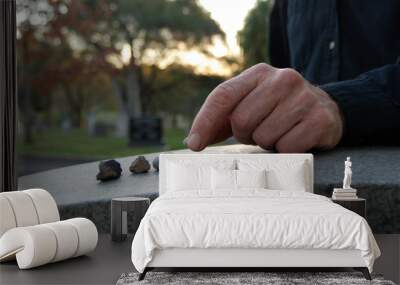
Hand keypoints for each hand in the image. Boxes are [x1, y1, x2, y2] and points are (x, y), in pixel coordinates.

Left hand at [184, 63, 343, 152]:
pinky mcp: (320, 119)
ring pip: (263, 136)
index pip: (222, 96)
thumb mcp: (250, 105)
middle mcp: (282, 79)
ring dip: (267, 143)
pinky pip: (287, 148)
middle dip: (246, 134)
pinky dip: (286, 150)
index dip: (204, 122)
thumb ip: (221, 121)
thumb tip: (192, 141)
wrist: (325, 109)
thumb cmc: (278, 110)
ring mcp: (303, 98)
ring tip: (279, 132)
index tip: (195, 145)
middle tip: (260, 130)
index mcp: (259, 74)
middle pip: (241, 121)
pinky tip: (295, 138)